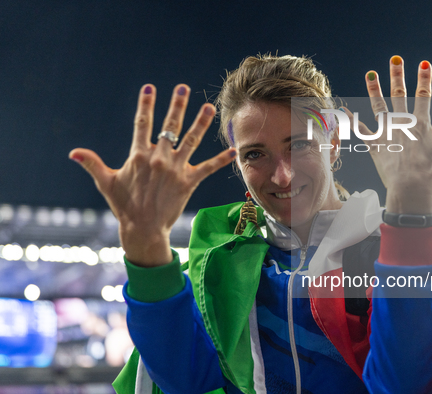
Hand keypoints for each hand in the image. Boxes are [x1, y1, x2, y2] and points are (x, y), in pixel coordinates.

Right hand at [69, 84, 235, 266]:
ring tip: (208, 107)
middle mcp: (159, 158)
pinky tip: (233, 149)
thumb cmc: (123, 205)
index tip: (150, 88)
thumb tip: (73, 152)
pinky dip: (221, 159)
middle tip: (183, 88)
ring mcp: (175, 169)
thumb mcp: (106, 182)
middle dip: (176, 105)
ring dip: (200, 123)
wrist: (142, 228)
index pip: (142, 124)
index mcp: (139, 156)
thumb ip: (92, 164)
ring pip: (191, 141)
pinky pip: (208, 168)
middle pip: (170, 126)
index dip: (146, 105)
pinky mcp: (189, 182)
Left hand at [343, 56, 431, 213]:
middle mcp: (402, 125)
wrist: (410, 190)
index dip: (425, 79)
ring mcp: (387, 134)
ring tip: (370, 74)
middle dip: (398, 76)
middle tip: (395, 60)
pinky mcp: (375, 146)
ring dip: (374, 90)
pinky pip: (361, 131)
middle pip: (399, 96)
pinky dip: (352, 120)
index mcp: (420, 125)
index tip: (424, 64)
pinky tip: (344, 110)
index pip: (424, 96)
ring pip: (379, 107)